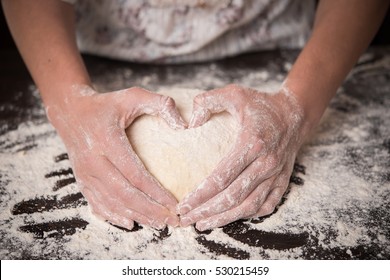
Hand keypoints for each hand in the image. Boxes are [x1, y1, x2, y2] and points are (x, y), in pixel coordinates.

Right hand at [47, 85, 185, 229]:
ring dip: (136, 216)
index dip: (156, 193)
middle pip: (124, 194)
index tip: (175, 204)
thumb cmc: (106, 104)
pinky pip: (97, 203)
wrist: (70, 111)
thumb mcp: (133, 95)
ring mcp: (85, 173)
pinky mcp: (82, 179)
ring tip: (158, 224)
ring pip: (112, 202)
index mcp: (107, 141)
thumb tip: (184, 126)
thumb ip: (160, 104)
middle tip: (171, 221)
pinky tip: (129, 222)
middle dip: (150, 211)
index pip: (135, 174)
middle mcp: (94, 161)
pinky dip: (113, 215)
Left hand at [177, 84, 308, 230]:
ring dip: (224, 218)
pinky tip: (230, 217)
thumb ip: (208, 101)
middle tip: (185, 219)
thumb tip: (190, 122)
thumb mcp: (234, 93)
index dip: (200, 195)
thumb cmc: (261, 105)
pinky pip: (266, 205)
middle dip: (206, 211)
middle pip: (232, 197)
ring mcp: (276, 175)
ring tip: (203, 224)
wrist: (295, 115)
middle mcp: (265, 163)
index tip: (183, 204)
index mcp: (251, 143)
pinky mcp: (282, 181)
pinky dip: (247, 215)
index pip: (221, 177)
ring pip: (248, 206)